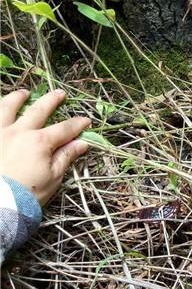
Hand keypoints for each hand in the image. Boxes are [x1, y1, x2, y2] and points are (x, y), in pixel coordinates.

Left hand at [0, 89, 90, 205]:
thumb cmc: (27, 195)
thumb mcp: (53, 178)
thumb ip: (66, 157)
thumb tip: (82, 143)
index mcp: (40, 142)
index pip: (64, 129)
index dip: (77, 124)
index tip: (86, 120)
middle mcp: (19, 132)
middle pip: (38, 111)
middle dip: (51, 101)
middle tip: (59, 93)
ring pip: (7, 108)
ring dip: (17, 98)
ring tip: (23, 93)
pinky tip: (1, 110)